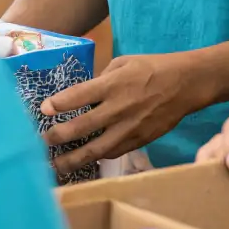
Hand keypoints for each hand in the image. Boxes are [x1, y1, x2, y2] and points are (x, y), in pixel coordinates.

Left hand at [41, 53, 199, 175]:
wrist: (186, 84)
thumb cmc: (152, 67)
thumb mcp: (124, 62)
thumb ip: (101, 78)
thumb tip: (83, 93)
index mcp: (113, 84)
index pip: (79, 96)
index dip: (59, 104)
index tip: (43, 110)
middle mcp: (118, 108)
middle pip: (82, 127)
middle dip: (58, 136)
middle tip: (41, 142)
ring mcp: (129, 128)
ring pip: (96, 149)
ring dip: (73, 159)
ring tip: (56, 166)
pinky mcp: (139, 140)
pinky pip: (113, 152)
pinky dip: (97, 158)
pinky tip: (84, 162)